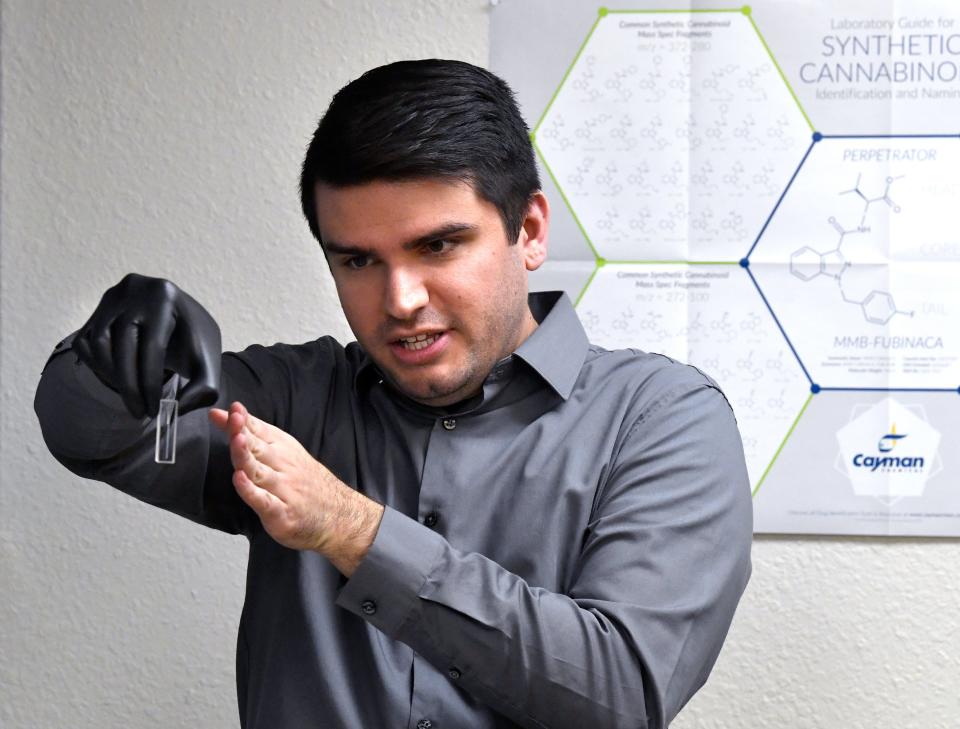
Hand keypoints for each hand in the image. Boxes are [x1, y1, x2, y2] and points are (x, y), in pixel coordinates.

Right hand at [72, 273, 220, 418]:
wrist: (177, 322)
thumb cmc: (192, 344)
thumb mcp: (207, 363)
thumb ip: (204, 388)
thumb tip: (179, 408)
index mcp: (165, 296)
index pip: (153, 345)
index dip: (151, 382)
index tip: (154, 410)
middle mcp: (134, 290)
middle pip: (123, 345)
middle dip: (132, 386)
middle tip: (140, 413)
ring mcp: (110, 299)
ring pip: (100, 345)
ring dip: (114, 376)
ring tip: (134, 395)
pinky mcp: (95, 312)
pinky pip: (86, 344)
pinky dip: (100, 366)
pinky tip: (121, 377)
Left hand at [208, 401, 383, 573]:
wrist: (338, 513)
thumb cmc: (304, 481)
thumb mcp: (282, 450)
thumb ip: (250, 433)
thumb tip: (221, 415)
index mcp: (284, 449)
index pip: (261, 430)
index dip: (245, 419)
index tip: (234, 408)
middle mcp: (283, 466)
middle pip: (258, 448)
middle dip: (244, 432)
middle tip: (233, 419)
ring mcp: (283, 490)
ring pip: (259, 471)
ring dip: (246, 456)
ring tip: (236, 441)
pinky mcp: (281, 514)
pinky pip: (264, 500)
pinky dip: (251, 490)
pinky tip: (240, 480)